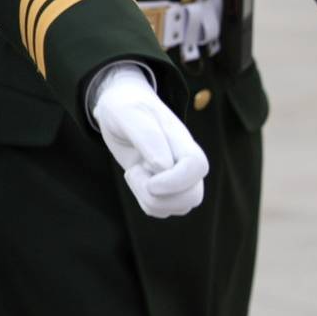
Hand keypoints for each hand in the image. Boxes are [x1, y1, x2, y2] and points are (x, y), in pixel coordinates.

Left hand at [90, 64, 209, 217]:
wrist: (119, 106)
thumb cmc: (125, 106)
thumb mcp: (128, 113)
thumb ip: (147, 136)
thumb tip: (163, 166)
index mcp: (180, 139)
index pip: (197, 166)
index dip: (176, 182)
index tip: (149, 182)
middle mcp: (183, 160)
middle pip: (193, 195)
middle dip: (159, 197)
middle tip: (134, 173)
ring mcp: (176, 175)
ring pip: (180, 206)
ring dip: (150, 200)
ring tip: (134, 174)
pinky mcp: (165, 186)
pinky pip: (164, 209)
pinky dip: (146, 203)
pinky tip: (137, 181)